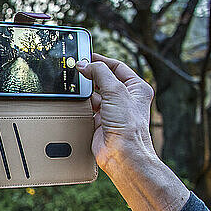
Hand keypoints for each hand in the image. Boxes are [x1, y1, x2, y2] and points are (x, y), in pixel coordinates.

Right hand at [77, 53, 188, 210]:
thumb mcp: (115, 91)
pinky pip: (88, 107)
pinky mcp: (101, 120)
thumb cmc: (129, 126)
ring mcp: (113, 110)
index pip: (117, 67)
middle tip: (76, 68)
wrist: (122, 153)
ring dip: (85, 89)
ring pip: (95, 93)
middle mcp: (126, 98)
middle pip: (105, 79)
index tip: (85, 56)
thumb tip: (85, 64)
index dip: (101, 60)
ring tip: (73, 83)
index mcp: (136, 88)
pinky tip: (75, 100)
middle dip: (91, 74)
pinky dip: (81, 103)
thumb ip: (100, 73)